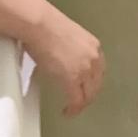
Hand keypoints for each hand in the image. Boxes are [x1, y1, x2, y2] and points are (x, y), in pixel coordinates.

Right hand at [25, 0, 105, 115]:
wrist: (39, 25)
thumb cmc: (44, 25)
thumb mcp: (65, 36)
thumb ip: (69, 50)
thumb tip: (61, 59)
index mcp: (93, 46)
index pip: (99, 69)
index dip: (93, 82)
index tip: (87, 87)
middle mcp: (93, 58)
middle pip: (97, 84)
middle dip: (89, 96)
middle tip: (81, 102)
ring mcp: (84, 70)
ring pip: (89, 95)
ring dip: (81, 104)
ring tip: (73, 108)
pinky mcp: (72, 79)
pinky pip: (77, 100)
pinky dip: (73, 109)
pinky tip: (68, 111)